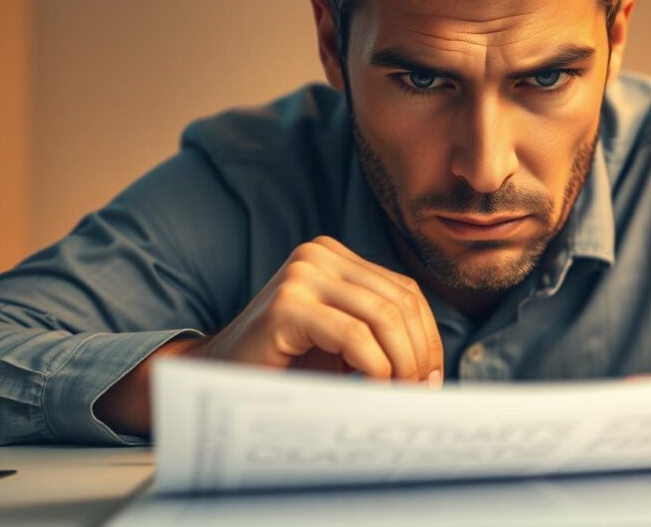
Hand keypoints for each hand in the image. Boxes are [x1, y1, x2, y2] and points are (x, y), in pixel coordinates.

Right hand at [186, 236, 443, 385]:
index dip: (428, 337)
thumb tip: (436, 371)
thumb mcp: (341, 344)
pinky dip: (376, 368)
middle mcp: (318, 254)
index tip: (432, 379)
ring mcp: (301, 275)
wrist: (214, 379)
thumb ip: (381, 337)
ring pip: (383, 316)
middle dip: (419, 353)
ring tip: (400, 395)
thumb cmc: (283, 367)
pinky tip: (374, 389)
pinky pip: (354, 336)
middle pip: (399, 301)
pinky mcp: (287, 305)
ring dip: (402, 363)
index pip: (404, 291)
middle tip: (421, 393)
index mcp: (333, 256)